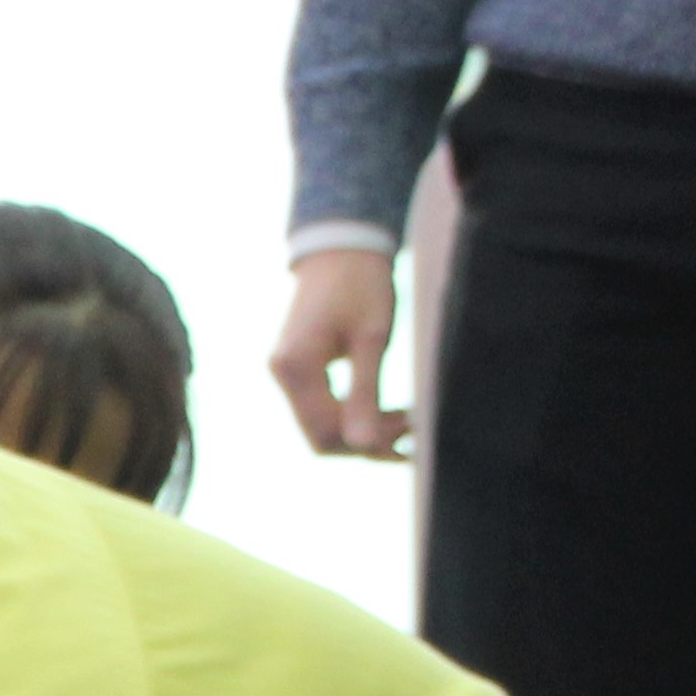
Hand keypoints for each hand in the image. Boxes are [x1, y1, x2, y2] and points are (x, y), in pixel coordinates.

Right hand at [271, 245, 410, 459]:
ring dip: (361, 430)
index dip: (368, 443)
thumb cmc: (361, 286)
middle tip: (413, 426)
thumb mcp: (372, 339)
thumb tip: (363, 445)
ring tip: (404, 419)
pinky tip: (383, 410)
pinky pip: (320, 408)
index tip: (412, 428)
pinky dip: (352, 415)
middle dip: (366, 441)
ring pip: (321, 426)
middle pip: (321, 436)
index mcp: (296, 367)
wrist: (340, 250)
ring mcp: (286, 373)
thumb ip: (365, 393)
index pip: (326, 431)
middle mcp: (282, 374)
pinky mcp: (296, 369)